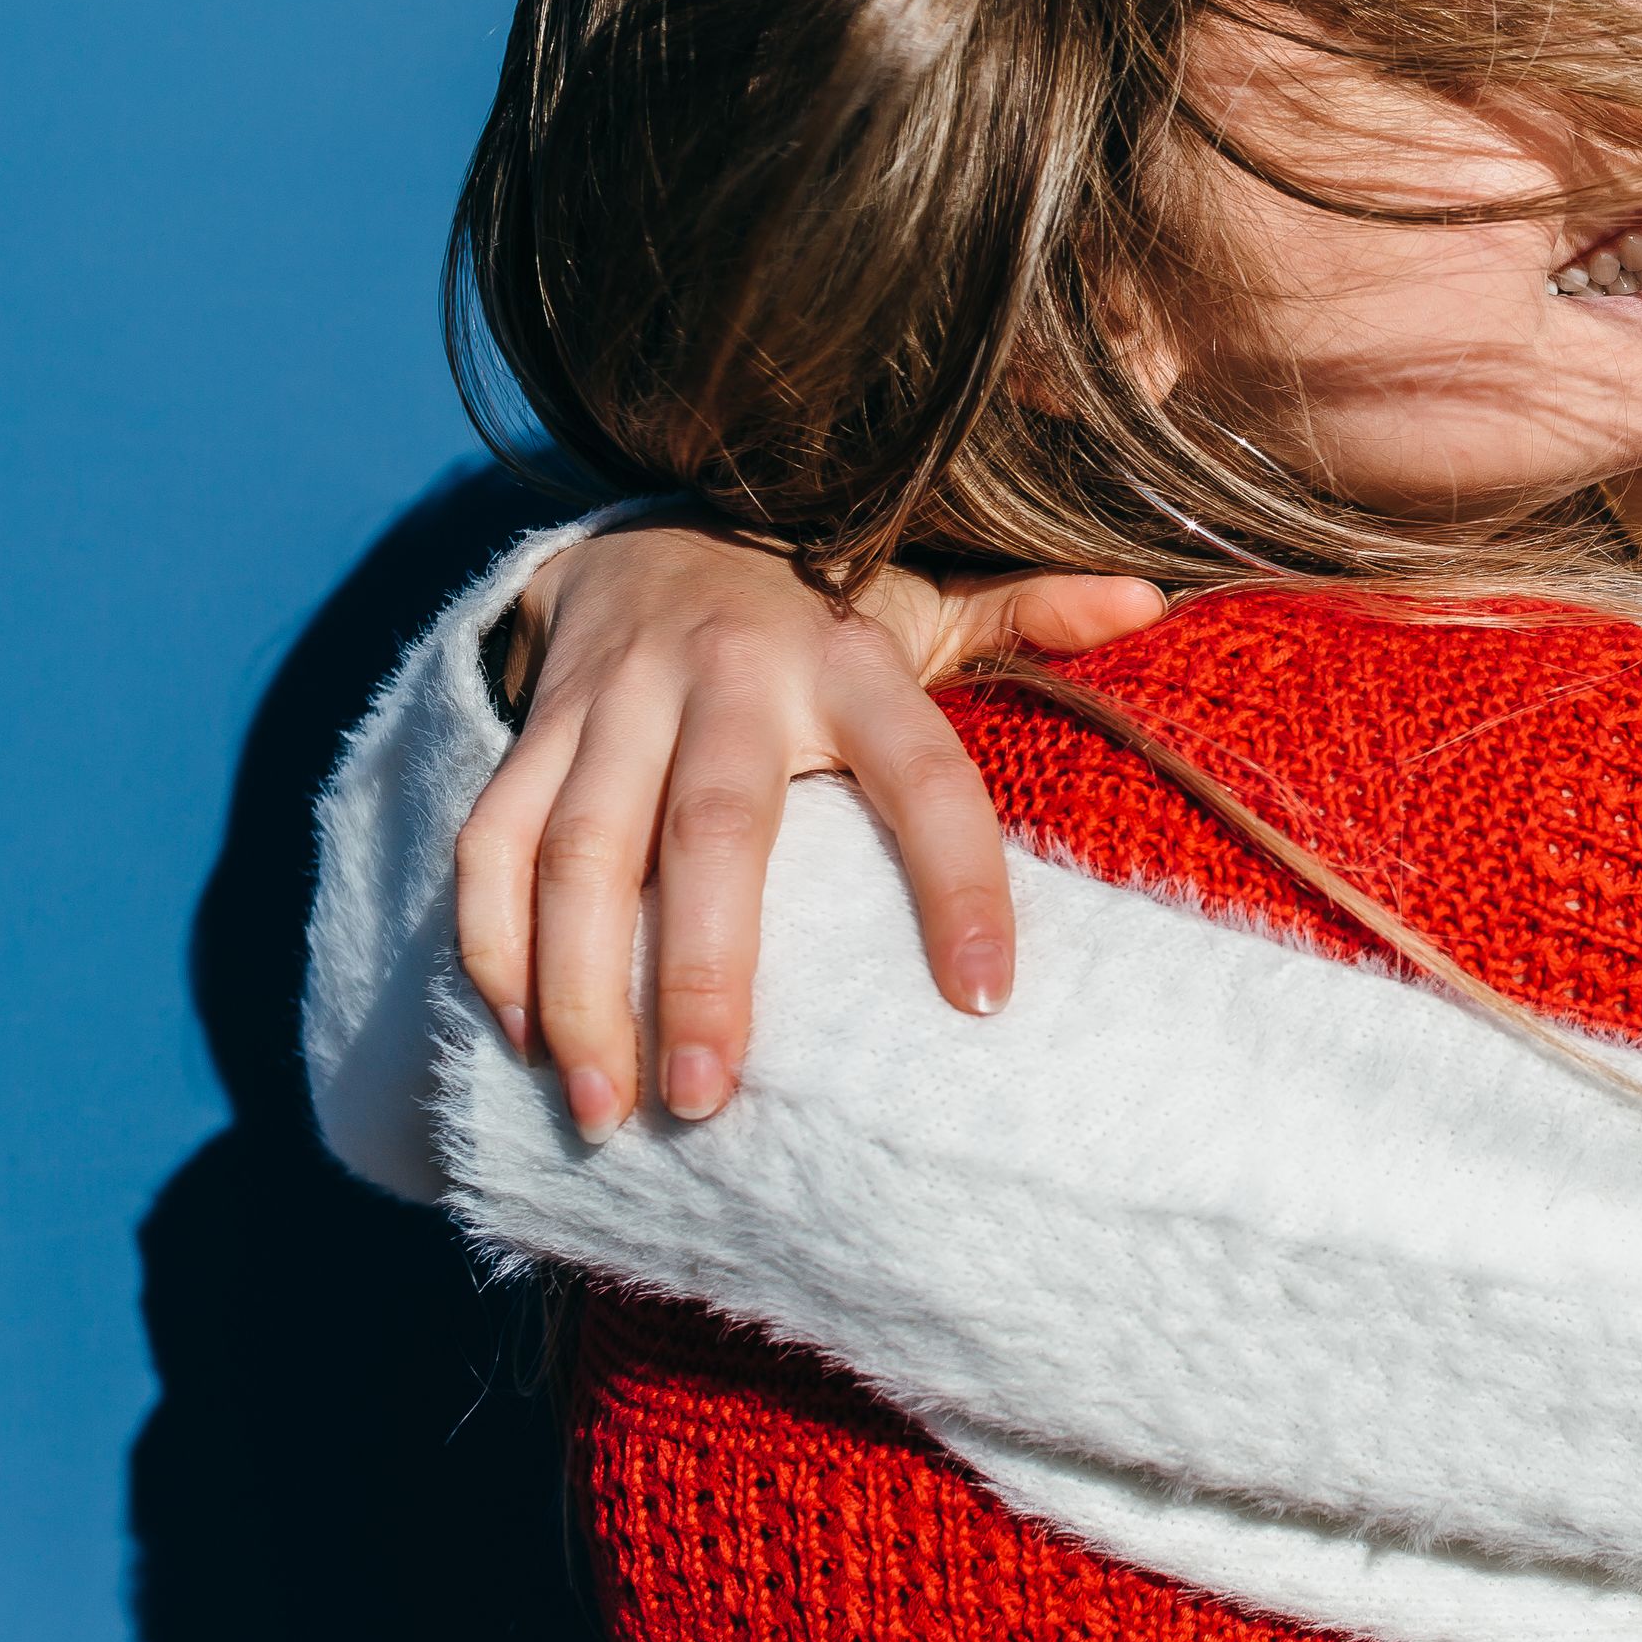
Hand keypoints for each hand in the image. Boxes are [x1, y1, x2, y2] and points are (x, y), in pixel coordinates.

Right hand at [454, 525, 1164, 1140]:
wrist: (649, 529)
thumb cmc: (817, 611)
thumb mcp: (923, 602)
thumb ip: (1026, 613)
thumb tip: (1150, 607)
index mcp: (850, 660)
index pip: (923, 774)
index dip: (958, 880)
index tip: (983, 1003)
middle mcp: (729, 675)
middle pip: (714, 828)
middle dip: (705, 971)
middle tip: (710, 1101)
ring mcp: (617, 702)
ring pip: (577, 849)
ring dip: (581, 988)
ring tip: (608, 1111)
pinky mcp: (533, 729)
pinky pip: (490, 843)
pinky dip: (494, 945)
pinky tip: (524, 1040)